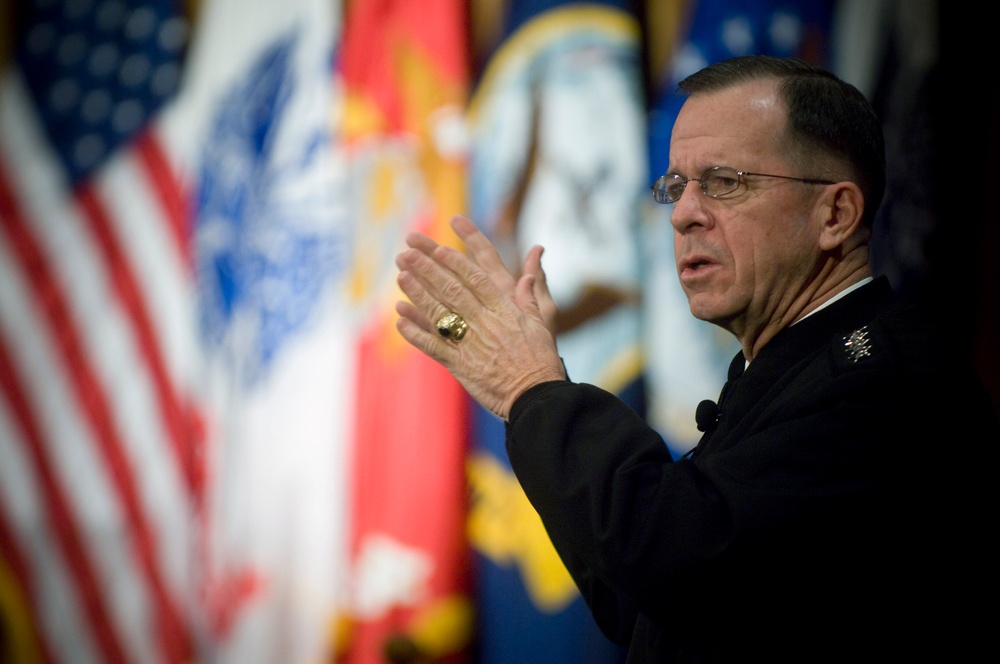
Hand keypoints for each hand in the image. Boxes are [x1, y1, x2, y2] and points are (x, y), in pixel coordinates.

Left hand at [395, 215, 566, 419]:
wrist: (536, 396)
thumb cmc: (541, 359)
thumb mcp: (542, 323)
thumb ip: (531, 295)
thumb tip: (532, 268)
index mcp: (504, 310)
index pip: (476, 279)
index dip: (455, 262)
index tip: (438, 248)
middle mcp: (484, 323)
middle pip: (451, 290)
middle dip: (427, 270)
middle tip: (407, 253)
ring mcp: (470, 344)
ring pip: (438, 314)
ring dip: (417, 294)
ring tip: (400, 276)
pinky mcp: (460, 365)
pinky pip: (433, 346)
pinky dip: (415, 333)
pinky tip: (400, 319)